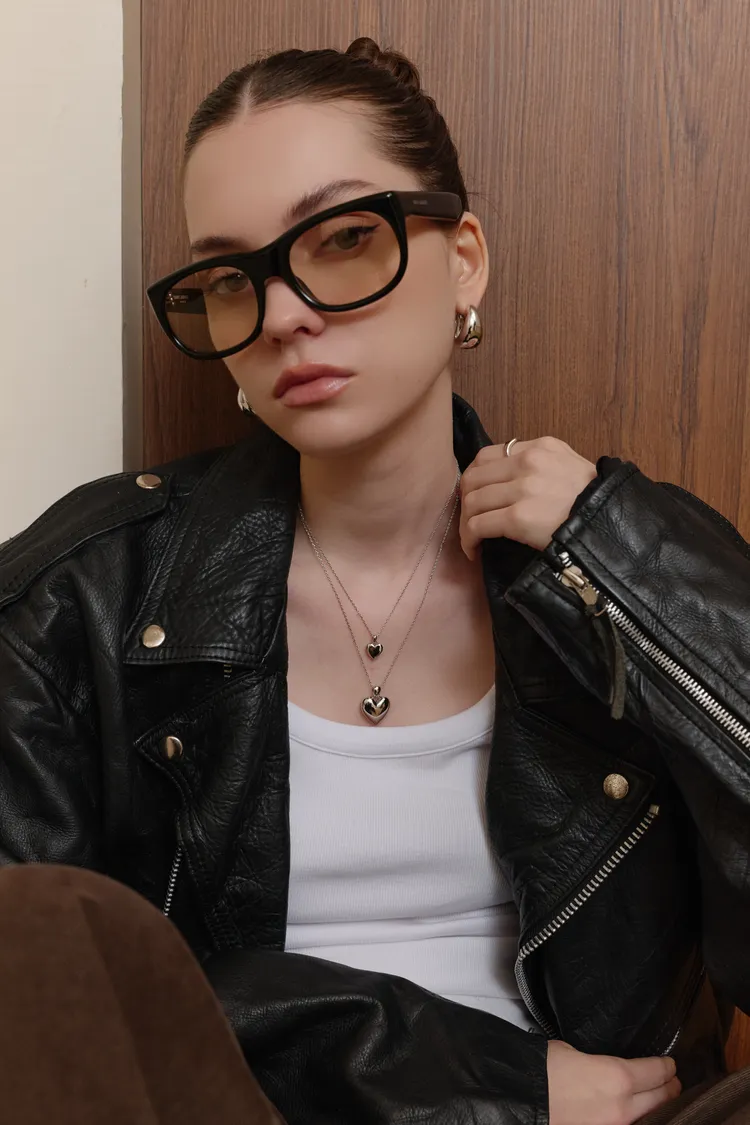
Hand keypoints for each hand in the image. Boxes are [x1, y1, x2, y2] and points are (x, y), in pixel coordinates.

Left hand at [459, 437, 596, 556]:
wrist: (612, 523)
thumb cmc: (595, 502)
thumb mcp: (571, 466)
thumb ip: (542, 464)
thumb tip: (510, 479)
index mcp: (540, 447)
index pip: (488, 455)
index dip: (475, 478)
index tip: (476, 496)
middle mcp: (528, 461)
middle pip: (473, 477)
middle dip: (466, 502)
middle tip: (471, 520)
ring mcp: (523, 489)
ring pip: (472, 502)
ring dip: (466, 523)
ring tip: (472, 539)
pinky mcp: (519, 517)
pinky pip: (477, 525)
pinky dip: (468, 540)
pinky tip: (473, 550)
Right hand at [547, 1040, 681, 1124]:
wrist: (520, 1100)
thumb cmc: (542, 1069)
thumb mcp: (573, 1052)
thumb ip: (599, 1062)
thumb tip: (604, 1067)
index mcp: (618, 1077)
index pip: (657, 1072)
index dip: (667, 1067)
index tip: (671, 1064)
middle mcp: (622, 1107)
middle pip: (661, 1098)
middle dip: (670, 1088)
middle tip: (673, 1082)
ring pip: (648, 1117)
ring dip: (655, 1107)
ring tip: (657, 1099)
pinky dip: (636, 1119)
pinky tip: (633, 1114)